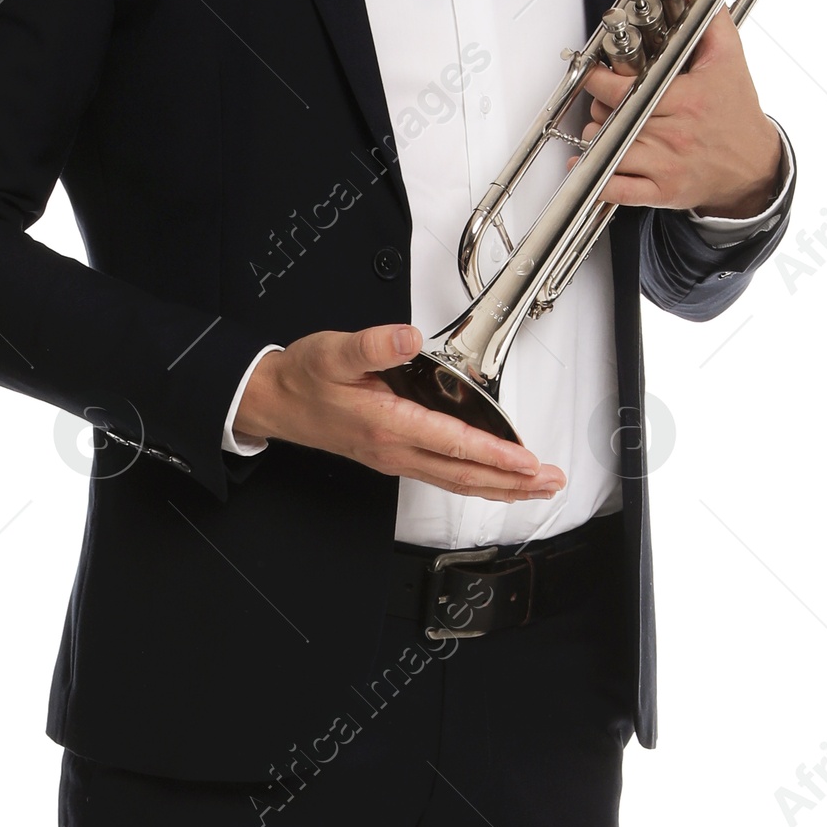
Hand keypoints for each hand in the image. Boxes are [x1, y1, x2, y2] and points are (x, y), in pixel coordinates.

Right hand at [234, 322, 564, 502]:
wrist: (276, 402)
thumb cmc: (305, 378)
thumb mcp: (333, 352)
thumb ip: (374, 345)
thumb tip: (408, 338)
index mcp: (386, 423)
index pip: (451, 443)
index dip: (493, 454)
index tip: (527, 460)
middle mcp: (394, 449)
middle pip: (462, 475)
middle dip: (512, 482)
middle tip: (550, 482)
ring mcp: (394, 459)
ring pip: (455, 482)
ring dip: (500, 488)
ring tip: (537, 488)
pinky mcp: (393, 458)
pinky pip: (443, 477)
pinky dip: (476, 482)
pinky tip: (493, 481)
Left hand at [577, 0, 783, 216]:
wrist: (753, 166)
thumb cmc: (736, 113)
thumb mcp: (729, 58)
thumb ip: (709, 16)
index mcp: (687, 98)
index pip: (628, 88)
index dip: (602, 79)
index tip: (597, 72)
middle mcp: (675, 132)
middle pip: (614, 116)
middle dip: (599, 104)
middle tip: (602, 98)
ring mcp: (667, 165)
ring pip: (610, 149)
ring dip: (596, 136)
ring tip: (605, 124)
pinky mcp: (662, 191)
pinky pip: (617, 189)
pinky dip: (596, 178)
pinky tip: (586, 164)